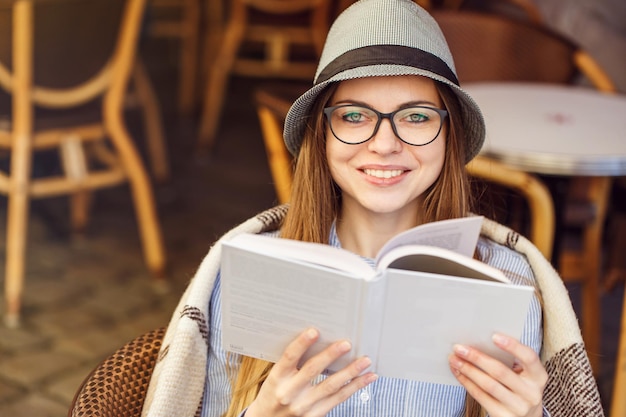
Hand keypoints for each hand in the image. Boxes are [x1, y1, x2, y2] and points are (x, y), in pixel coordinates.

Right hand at [246, 328, 377, 416]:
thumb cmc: (273, 394)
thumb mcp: (276, 377)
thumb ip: (292, 363)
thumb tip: (320, 340)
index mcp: (277, 378)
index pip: (289, 357)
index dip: (302, 344)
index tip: (314, 331)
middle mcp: (289, 392)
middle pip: (312, 370)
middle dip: (330, 355)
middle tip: (346, 343)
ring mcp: (303, 406)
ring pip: (331, 386)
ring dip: (350, 372)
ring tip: (365, 361)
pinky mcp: (315, 415)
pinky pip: (339, 399)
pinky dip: (355, 387)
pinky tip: (366, 378)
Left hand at [448, 333, 547, 416]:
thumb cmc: (519, 386)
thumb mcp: (523, 373)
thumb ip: (509, 359)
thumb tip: (479, 341)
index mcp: (538, 376)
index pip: (529, 358)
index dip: (513, 346)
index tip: (493, 336)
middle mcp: (531, 393)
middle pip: (501, 372)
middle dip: (477, 358)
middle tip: (459, 347)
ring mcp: (518, 407)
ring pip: (488, 385)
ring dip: (467, 370)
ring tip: (454, 359)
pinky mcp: (503, 416)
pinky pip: (481, 397)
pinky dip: (467, 382)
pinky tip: (458, 373)